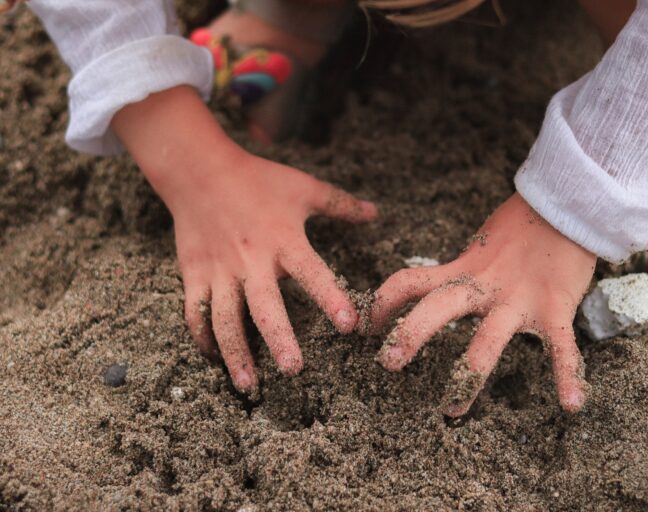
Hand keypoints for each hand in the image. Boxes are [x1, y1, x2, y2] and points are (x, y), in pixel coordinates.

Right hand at [112, 86, 376, 390]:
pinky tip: (215, 359)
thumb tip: (377, 213)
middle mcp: (251, 260)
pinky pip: (195, 313)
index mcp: (283, 240)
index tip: (348, 325)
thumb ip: (340, 205)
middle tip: (294, 368)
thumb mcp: (303, 187)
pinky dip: (204, 339)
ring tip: (249, 384)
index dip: (330, 298)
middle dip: (279, 339)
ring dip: (236, 353)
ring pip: (225, 319)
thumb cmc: (257, 178)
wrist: (198, 169)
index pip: (312, 273)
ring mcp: (219, 271)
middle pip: (265, 306)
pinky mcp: (194, 275)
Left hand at [367, 193, 595, 415]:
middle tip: (387, 363)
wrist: (565, 206)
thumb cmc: (522, 228)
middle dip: (409, 334)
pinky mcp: (555, 307)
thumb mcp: (481, 247)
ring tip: (451, 410)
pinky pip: (561, 346)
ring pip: (487, 341)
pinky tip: (571, 405)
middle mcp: (483, 287)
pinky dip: (568, 375)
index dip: (381, 304)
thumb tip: (443, 288)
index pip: (408, 283)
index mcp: (462, 271)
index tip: (364, 328)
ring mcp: (518, 300)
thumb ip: (462, 271)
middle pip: (436, 308)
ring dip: (467, 377)